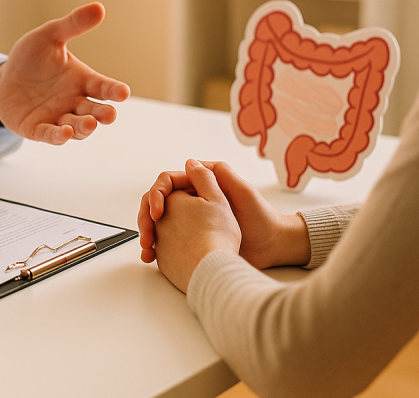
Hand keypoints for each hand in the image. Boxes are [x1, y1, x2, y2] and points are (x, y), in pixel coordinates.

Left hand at [0, 2, 130, 143]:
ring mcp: (57, 117)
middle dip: (103, 114)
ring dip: (84, 128)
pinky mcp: (37, 129)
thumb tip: (98, 7)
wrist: (5, 77)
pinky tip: (64, 133)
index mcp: (82, 80)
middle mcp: (74, 102)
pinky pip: (50, 135)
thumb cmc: (32, 58)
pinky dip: (58, 136)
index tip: (123, 93)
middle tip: (109, 115)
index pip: (103, 87)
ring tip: (89, 124)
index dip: (114, 91)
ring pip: (77, 127)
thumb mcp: (50, 36)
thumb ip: (72, 25)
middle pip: (94, 111)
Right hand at [138, 160, 310, 268]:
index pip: (168, 183)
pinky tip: (153, 255)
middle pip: (159, 203)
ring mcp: (192, 222)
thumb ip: (219, 175)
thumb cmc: (261, 217)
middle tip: (146, 234)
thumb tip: (191, 162)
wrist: (272, 246)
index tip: (156, 212)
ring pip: (160, 223)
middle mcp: (194, 202)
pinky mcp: (193, 240)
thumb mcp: (242, 191)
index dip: (157, 195)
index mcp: (202, 187)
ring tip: (147, 248)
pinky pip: (168, 240)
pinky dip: (158, 246)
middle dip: (146, 216)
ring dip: (148, 233)